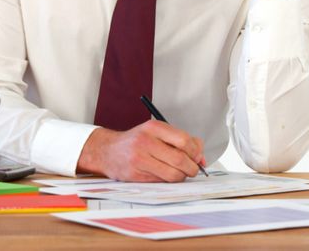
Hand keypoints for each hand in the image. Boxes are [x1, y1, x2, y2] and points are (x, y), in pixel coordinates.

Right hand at [76, 121, 205, 181]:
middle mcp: (146, 142)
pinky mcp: (136, 175)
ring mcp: (139, 159)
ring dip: (182, 177)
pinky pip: (162, 182)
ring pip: (173, 174)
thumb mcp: (157, 132)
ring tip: (179, 172)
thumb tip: (201, 157)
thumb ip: (181, 141)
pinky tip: (164, 174)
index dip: (195, 152)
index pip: (184, 141)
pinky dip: (169, 180)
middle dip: (192, 168)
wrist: (108, 151)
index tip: (198, 156)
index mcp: (153, 127)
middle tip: (193, 169)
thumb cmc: (137, 141)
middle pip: (180, 159)